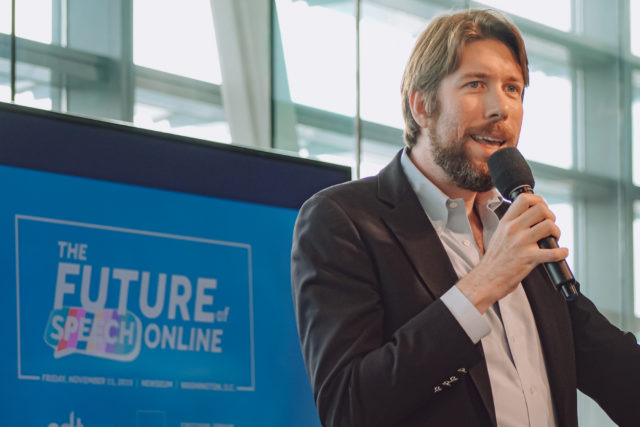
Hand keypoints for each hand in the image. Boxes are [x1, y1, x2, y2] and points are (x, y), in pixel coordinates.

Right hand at [456, 193, 567, 312]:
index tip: (543, 207)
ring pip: (548, 226)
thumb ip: (512, 223)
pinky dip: (562, 252)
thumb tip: (531, 215)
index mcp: (506, 222)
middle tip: (549, 225)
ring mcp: (521, 243)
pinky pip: (552, 252)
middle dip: (551, 216)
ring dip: (556, 232)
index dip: (538, 200)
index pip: (524, 199)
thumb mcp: (499, 234)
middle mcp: (513, 230)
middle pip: (540, 209)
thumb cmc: (495, 259)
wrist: (487, 278)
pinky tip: (562, 253)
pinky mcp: (528, 258)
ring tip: (553, 238)